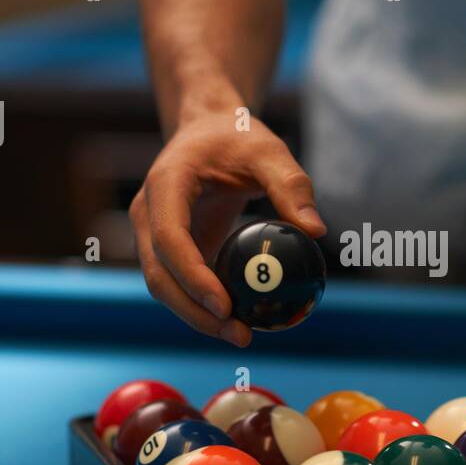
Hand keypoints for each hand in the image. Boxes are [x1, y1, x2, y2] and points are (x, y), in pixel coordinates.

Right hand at [131, 110, 325, 346]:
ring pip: (164, 287)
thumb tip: (316, 232)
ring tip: (242, 336)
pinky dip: (203, 306)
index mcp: (166, 184)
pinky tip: (238, 321)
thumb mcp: (270, 151)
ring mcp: (153, 233)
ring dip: (197, 317)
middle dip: (194, 312)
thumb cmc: (238, 137)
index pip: (169, 239)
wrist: (208, 129)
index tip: (225, 306)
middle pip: (158, 275)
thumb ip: (292, 187)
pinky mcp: (167, 249)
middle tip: (239, 335)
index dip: (192, 276)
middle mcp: (149, 212)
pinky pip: (180, 284)